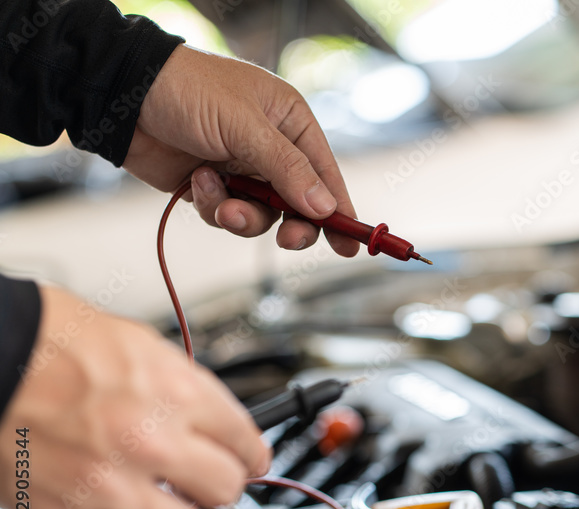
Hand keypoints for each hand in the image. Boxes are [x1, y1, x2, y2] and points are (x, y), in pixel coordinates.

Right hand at [0, 286, 269, 508]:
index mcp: (177, 395)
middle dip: (222, 483)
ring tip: (166, 501)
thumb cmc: (50, 341)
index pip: (247, 441)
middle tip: (209, 479)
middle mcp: (152, 443)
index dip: (254, 453)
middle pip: (227, 489)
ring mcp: (112, 486)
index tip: (252, 461)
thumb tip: (211, 420)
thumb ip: (183, 389)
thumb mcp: (141, 345)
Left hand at [123, 45, 359, 254]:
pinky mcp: (213, 187)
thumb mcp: (244, 126)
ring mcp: (242, 170)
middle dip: (292, 224)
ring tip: (220, 201)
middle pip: (299, 204)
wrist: (123, 95)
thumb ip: (286, 169)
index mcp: (290, 122)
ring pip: (262, 216)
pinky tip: (197, 182)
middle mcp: (271, 148)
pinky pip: (228, 215)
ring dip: (242, 216)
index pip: (325, 173)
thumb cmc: (187, 90)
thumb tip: (324, 206)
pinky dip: (214, 207)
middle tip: (286, 239)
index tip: (351, 244)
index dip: (340, 209)